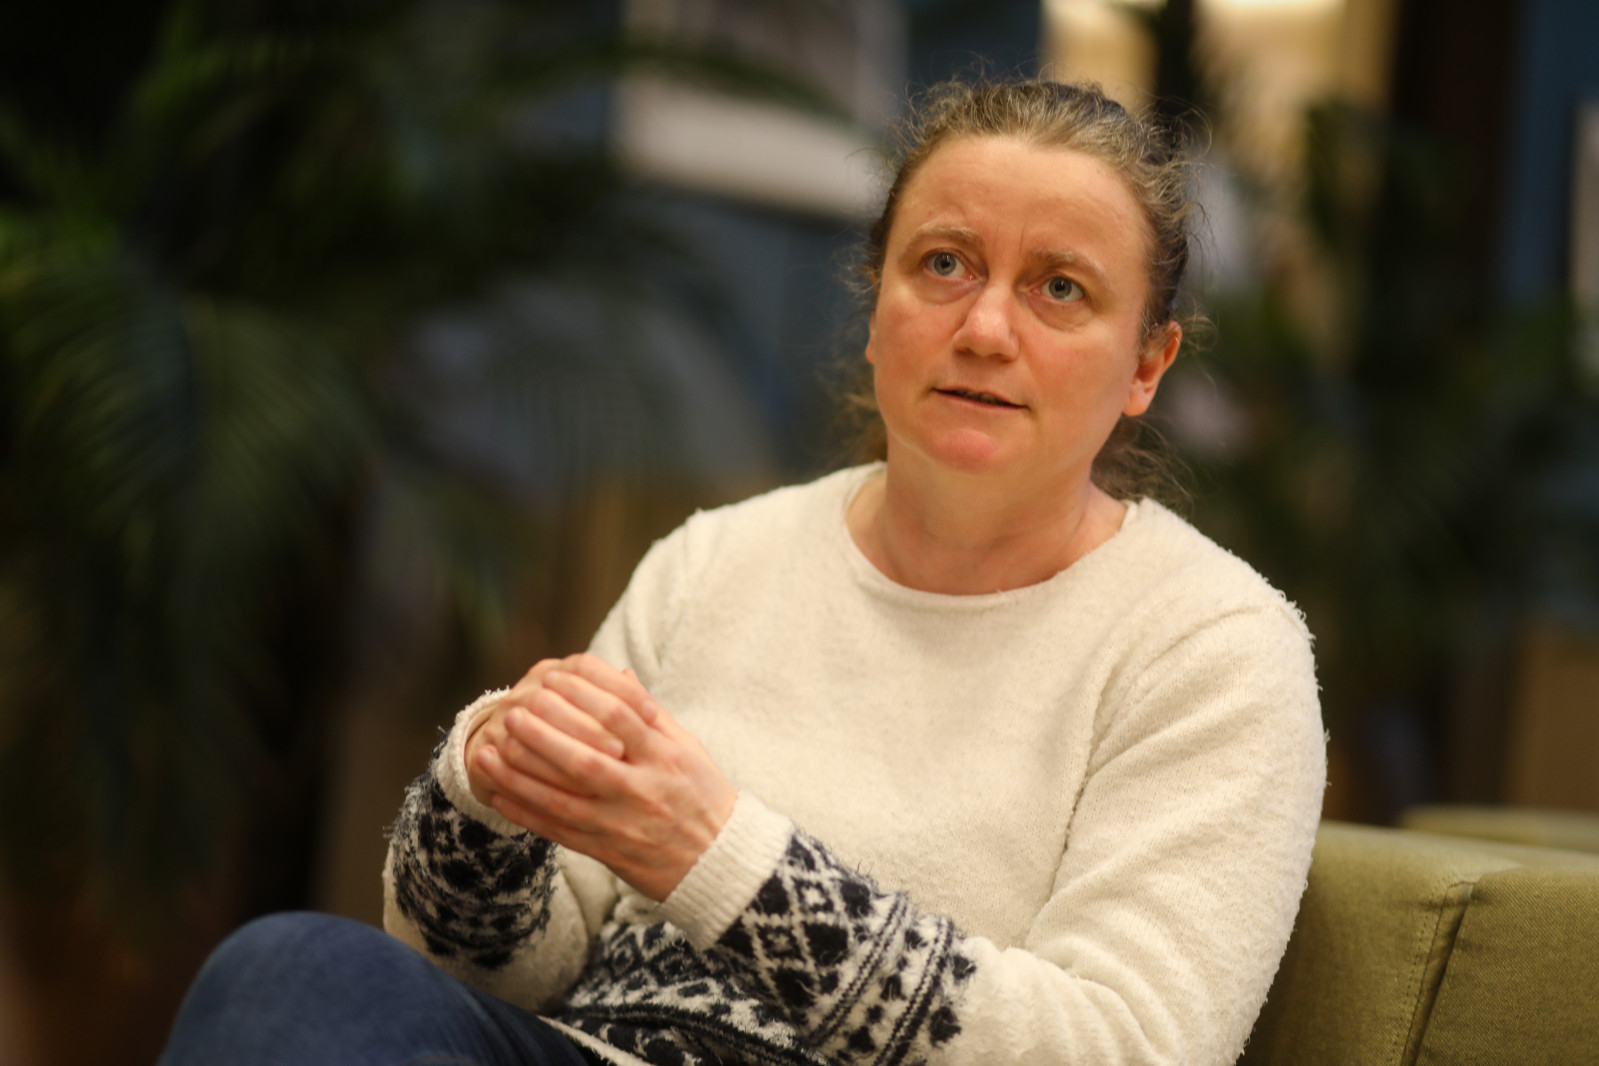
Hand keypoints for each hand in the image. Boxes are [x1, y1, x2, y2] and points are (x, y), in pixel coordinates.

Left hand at [468, 653, 737, 901]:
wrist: (720, 861)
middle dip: (541, 733)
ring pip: (561, 797)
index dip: (581, 693)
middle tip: (513, 711)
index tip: (551, 679)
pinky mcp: (607, 851)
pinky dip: (525, 812)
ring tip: (488, 750)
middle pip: (582, 757)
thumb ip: (652, 714)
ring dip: (519, 773)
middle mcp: (642, 788)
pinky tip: (498, 794)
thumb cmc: (703, 797)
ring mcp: (622, 823)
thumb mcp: (688, 749)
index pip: (618, 715)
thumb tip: (619, 676)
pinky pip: (558, 831)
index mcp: (665, 756)